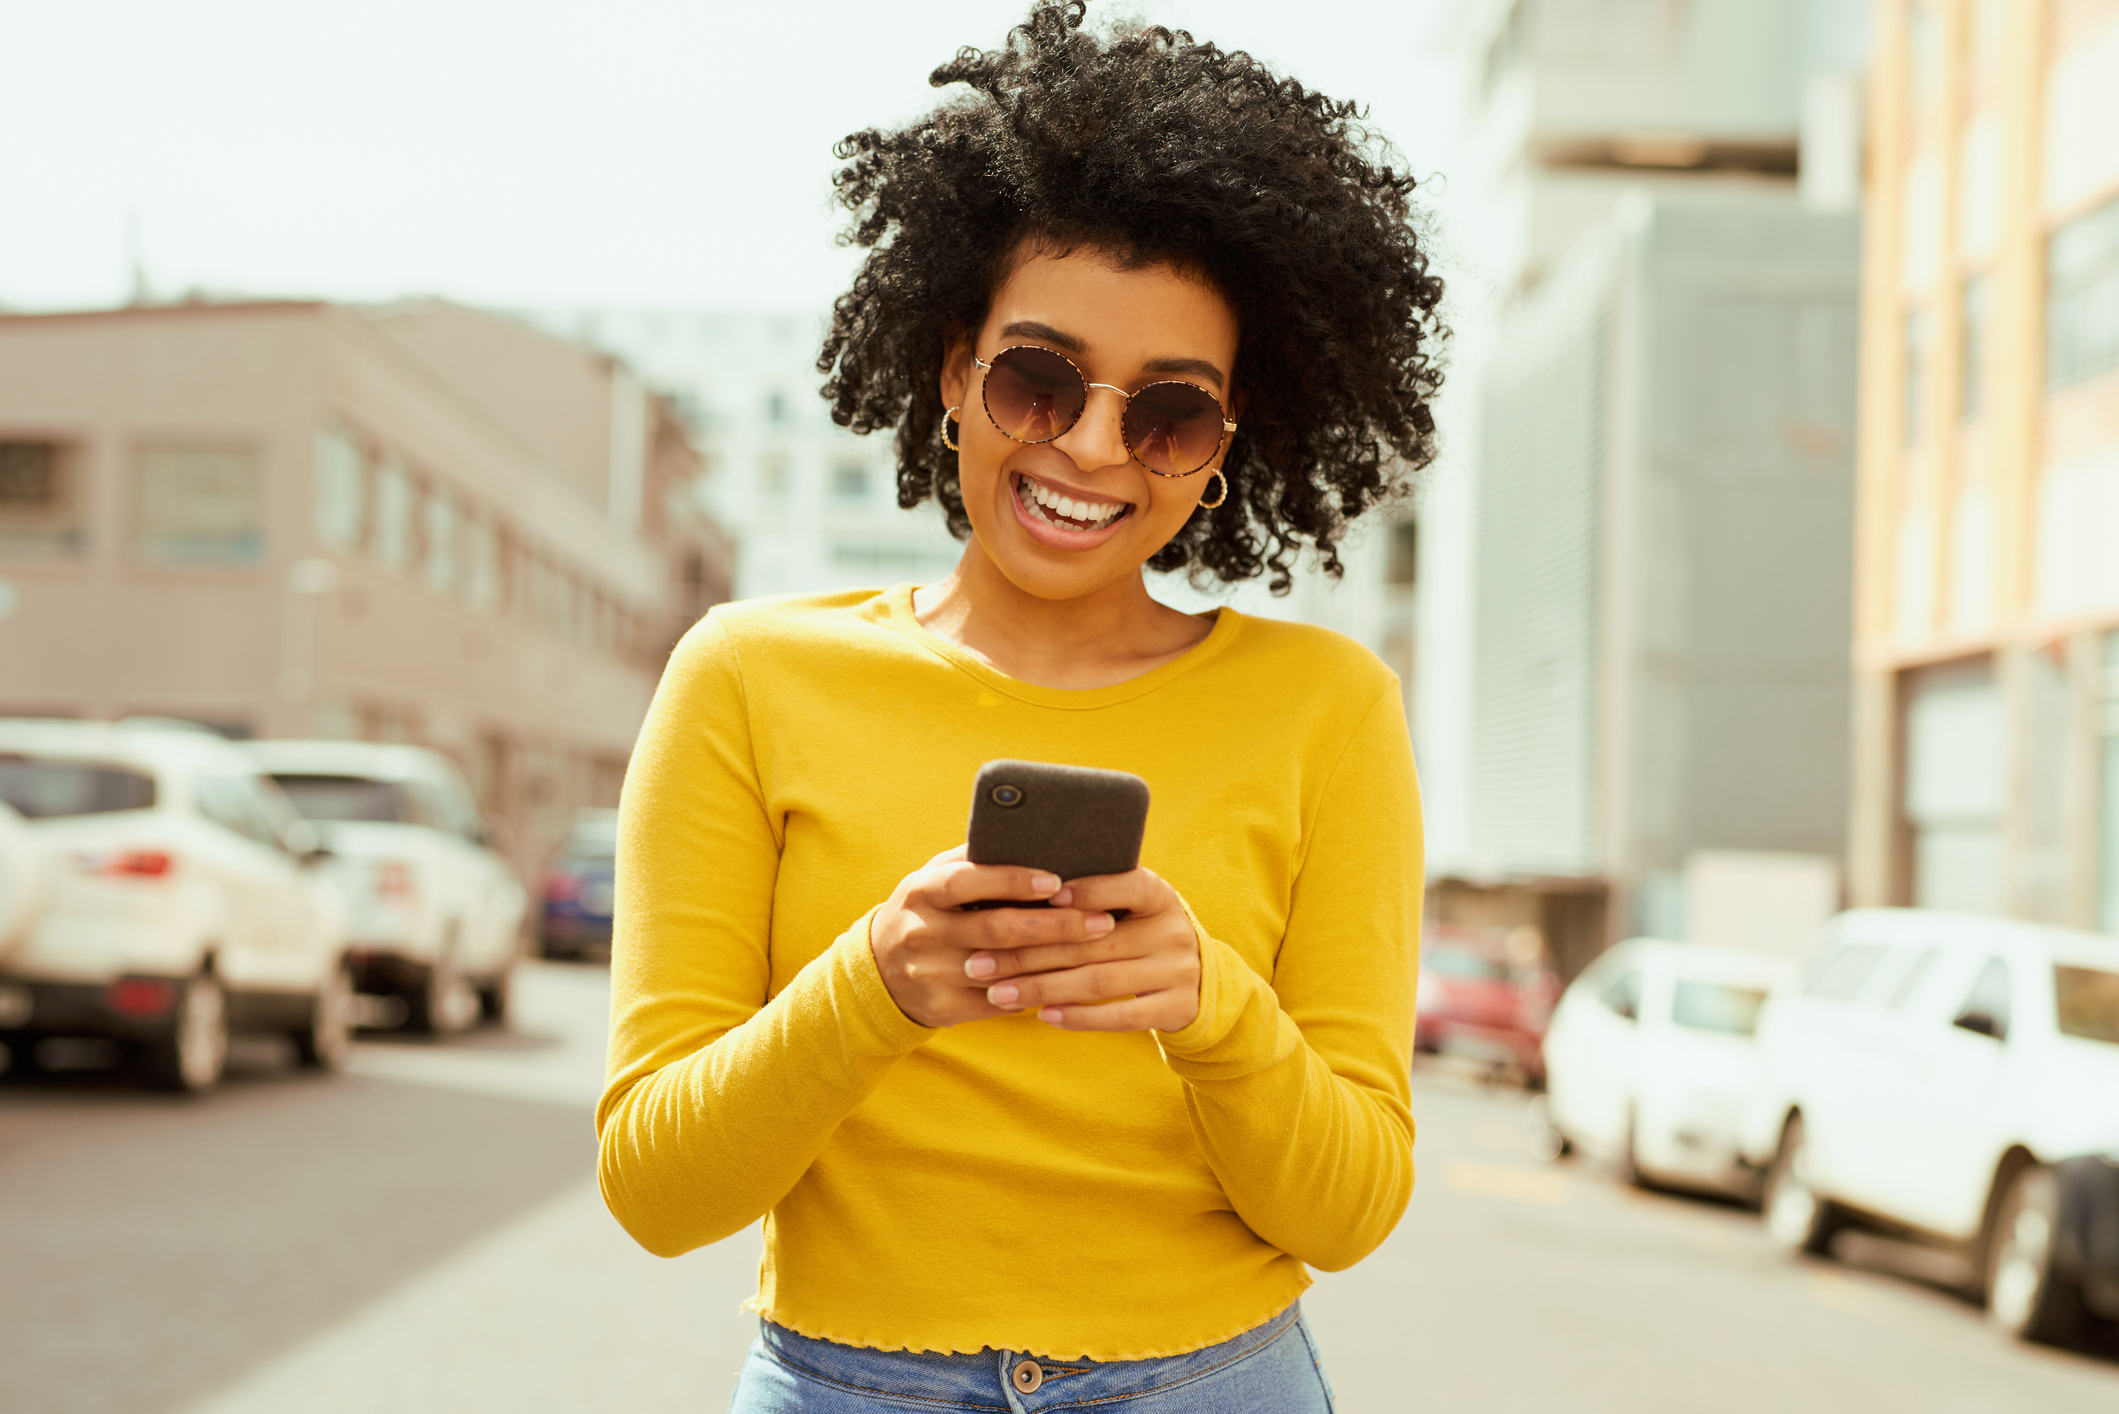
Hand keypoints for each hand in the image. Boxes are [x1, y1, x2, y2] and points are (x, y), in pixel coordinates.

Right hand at [869, 846, 1118, 1027]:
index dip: (1012, 880)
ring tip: (1097, 951)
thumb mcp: (934, 880)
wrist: (879, 973)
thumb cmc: (926, 911)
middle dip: (1054, 926)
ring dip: (1055, 961)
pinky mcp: (942, 1008)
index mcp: (920, 891)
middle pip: (995, 930)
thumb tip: (1030, 832)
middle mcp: (921, 932)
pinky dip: (1036, 991)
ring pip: (1003, 970)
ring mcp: (930, 974)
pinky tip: (1071, 981)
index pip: (967, 881)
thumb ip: (972, 859)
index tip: (1057, 881)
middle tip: (1100, 920)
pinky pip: (998, 1002)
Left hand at [967, 867, 1200, 1033]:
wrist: (1199, 980)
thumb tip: (1020, 886)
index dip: (1088, 890)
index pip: (1126, 885)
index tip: (1042, 896)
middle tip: (980, 961)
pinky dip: (1079, 1016)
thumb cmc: (1139, 932)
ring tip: (998, 992)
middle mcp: (1171, 931)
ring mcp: (1176, 972)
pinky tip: (1043, 1016)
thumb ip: (1094, 893)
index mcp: (1159, 895)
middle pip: (1092, 942)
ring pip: (1098, 981)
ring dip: (1042, 988)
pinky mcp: (1174, 1007)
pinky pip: (1121, 1016)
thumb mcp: (1131, 906)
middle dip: (1029, 951)